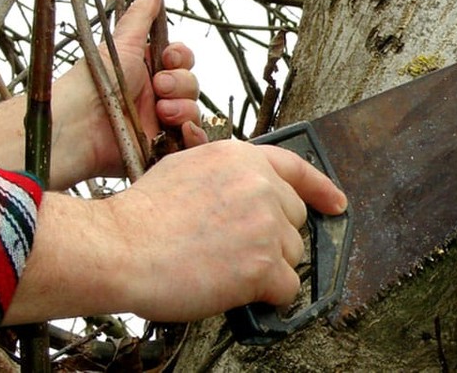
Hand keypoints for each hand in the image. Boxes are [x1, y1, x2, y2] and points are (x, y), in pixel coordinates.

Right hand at [2, 140, 347, 323]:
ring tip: (223, 269)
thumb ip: (226, 176)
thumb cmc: (141, 217)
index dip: (321, 189)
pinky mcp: (263, 264)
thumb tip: (246, 193)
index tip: (337, 204)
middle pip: (294, 220)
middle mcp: (260, 186)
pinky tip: (238, 292)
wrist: (119, 247)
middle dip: (272, 238)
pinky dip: (267, 298)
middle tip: (234, 250)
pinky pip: (286, 289)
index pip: (297, 169)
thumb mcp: (185, 169)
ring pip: (291, 256)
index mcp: (242, 158)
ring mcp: (265, 225)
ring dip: (266, 268)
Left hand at [55, 0, 206, 183]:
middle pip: (192, 86)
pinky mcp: (161, 151)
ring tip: (161, 113)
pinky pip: (192, 143)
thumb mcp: (122, 45)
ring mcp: (159, 125)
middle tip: (159, 88)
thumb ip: (141, 17)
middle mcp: (154, 97)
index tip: (168, 59)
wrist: (79, 127)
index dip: (180, 59)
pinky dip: (194, 136)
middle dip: (181, 84)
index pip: (182, 62)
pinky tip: (181, 132)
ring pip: (194, 113)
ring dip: (184, 109)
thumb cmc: (94, 83)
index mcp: (145, 72)